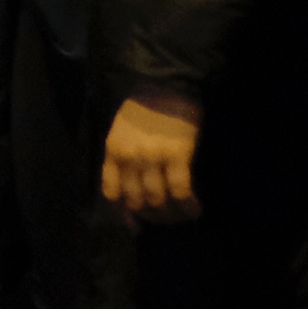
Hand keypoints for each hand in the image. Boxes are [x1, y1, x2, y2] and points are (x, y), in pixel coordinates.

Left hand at [100, 93, 204, 219]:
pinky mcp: (177, 155)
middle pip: (137, 201)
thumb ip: (124, 158)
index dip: (124, 215)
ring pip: (158, 201)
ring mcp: (153, 158)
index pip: (112, 193)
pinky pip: (180, 191)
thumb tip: (136, 189)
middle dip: (152, 217)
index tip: (137, 226)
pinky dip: (188, 206)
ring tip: (182, 215)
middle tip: (166, 218)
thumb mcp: (122, 131)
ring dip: (171, 215)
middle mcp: (130, 158)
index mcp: (114, 151)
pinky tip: (195, 209)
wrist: (167, 82)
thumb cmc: (145, 105)